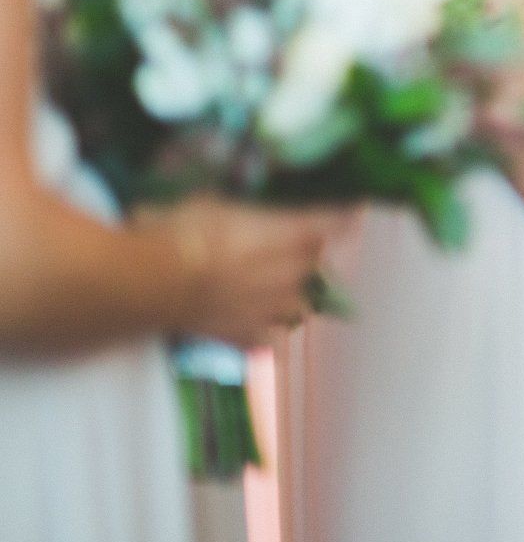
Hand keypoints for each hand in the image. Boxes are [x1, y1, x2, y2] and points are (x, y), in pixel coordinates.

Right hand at [144, 198, 356, 349]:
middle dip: (307, 255)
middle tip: (292, 248)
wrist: (149, 282)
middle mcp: (285, 272)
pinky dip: (268, 332)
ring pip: (300, 305)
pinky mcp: (245, 335)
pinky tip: (259, 326)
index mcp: (281, 233)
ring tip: (276, 289)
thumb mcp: (206, 203)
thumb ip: (233, 211)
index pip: (328, 223)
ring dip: (293, 295)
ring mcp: (268, 307)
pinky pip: (270, 338)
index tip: (356, 212)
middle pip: (313, 264)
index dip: (343, 218)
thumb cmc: (174, 232)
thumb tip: (231, 210)